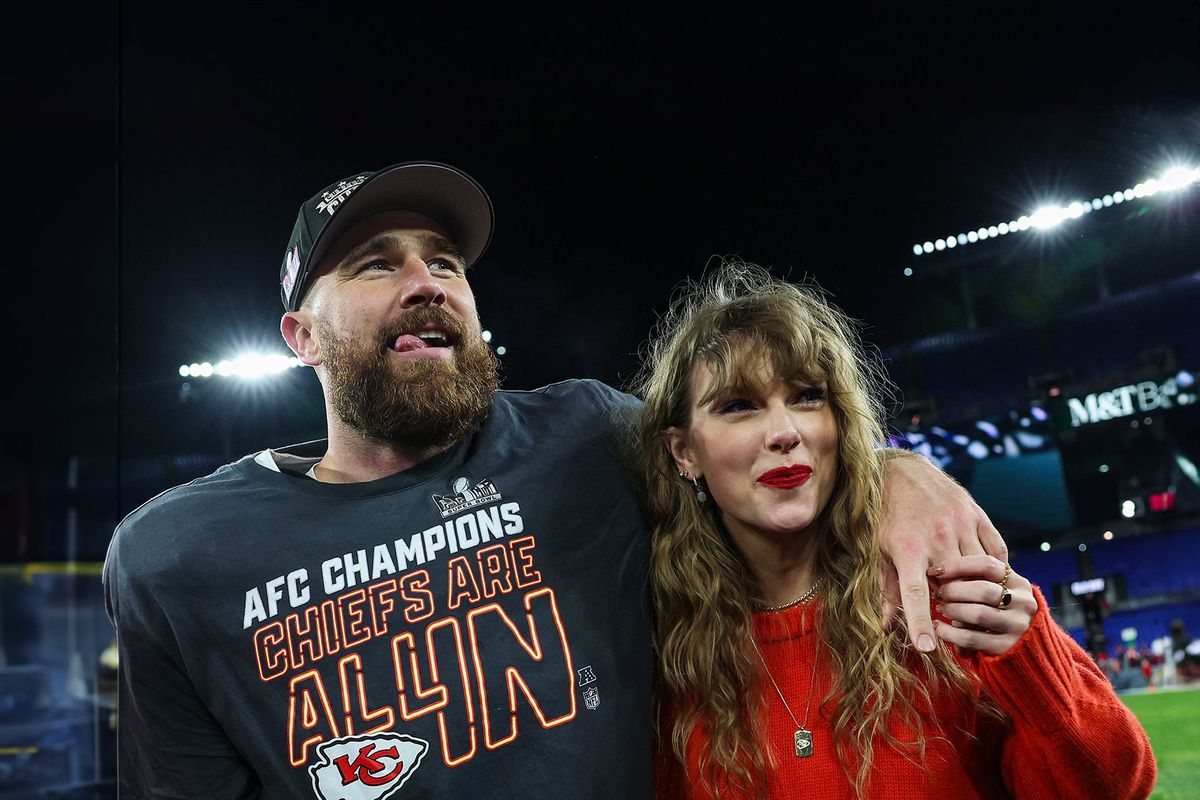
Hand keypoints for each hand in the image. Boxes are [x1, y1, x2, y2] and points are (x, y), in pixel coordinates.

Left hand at [878, 450, 1007, 651]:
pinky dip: (994, 568)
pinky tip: (987, 577)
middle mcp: (937, 537)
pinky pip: (996, 550)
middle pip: (954, 586)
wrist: (900, 470)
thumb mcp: (877, 550)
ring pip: (980, 570)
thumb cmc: (884, 515)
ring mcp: (961, 524)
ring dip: (976, 589)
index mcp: (907, 548)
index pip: (914, 595)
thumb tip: (887, 629)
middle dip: (954, 606)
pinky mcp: (977, 514)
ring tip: (969, 597)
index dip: (920, 623)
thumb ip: (887, 590)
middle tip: (950, 614)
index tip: (927, 649)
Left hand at [929, 555, 1034, 655]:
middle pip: (983, 590)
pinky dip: (949, 632)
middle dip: (953, 590)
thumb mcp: (997, 591)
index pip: (987, 565)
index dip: (957, 565)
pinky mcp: (1007, 647)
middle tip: (938, 593)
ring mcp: (1017, 627)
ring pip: (977, 614)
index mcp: (1019, 583)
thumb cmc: (997, 610)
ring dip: (952, 610)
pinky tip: (939, 628)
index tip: (935, 570)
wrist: (1022, 647)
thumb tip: (940, 570)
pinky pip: (971, 638)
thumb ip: (978, 579)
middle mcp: (1023, 603)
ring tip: (940, 608)